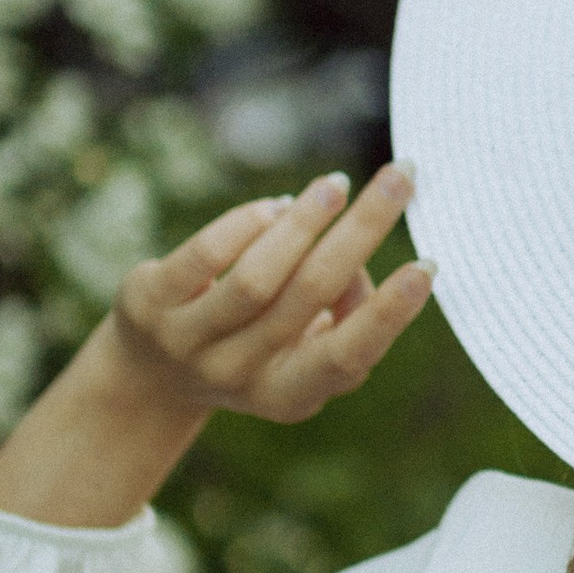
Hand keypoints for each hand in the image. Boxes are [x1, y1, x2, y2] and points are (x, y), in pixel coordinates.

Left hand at [112, 163, 433, 427]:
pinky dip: (248, 224)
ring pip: (257, 278)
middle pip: (310, 296)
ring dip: (306, 221)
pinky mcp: (150, 304)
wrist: (147, 374)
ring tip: (337, 184)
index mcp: (290, 394)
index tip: (427, 265)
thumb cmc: (249, 346)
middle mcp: (240, 376)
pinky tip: (278, 204)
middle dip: (364, 231)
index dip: (387, 313)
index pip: (347, 357)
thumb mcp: (297, 350)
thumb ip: (337, 312)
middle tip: (401, 178)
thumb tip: (354, 260)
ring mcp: (189, 342)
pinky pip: (205, 256)